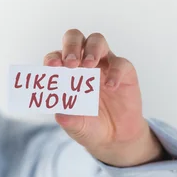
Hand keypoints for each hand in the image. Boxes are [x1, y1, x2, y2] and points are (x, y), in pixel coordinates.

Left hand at [43, 29, 166, 166]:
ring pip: (97, 40)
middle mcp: (84, 63)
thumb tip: (59, 114)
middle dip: (72, 46)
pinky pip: (121, 63)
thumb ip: (68, 120)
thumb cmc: (90, 126)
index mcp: (66, 72)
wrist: (115, 138)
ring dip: (92, 49)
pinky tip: (111, 87)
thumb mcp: (77, 126)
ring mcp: (104, 65)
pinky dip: (115, 72)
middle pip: (75, 38)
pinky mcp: (124, 72)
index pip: (56, 56)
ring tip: (89, 65)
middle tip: (71, 63)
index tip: (52, 67)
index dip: (53, 58)